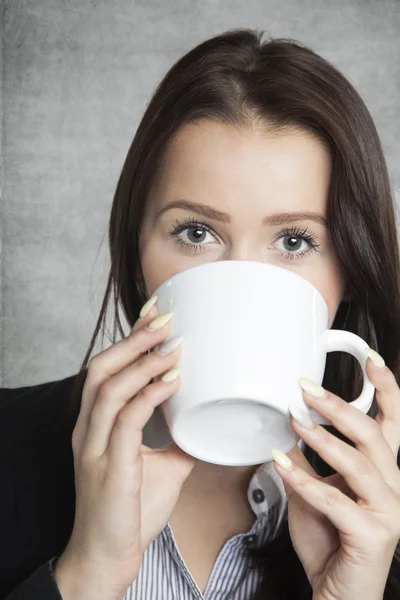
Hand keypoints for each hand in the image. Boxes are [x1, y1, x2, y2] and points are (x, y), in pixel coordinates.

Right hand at [55, 301, 196, 596]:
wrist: (107, 558)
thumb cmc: (130, 512)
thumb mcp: (162, 467)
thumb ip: (178, 441)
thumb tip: (205, 422)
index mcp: (96, 425)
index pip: (106, 370)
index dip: (129, 340)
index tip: (154, 315)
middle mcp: (89, 429)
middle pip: (102, 367)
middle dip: (134, 338)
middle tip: (165, 316)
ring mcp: (94, 446)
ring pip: (108, 386)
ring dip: (143, 360)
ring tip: (172, 342)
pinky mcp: (109, 466)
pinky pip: (126, 419)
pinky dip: (149, 394)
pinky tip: (172, 381)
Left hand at [271, 349, 399, 599]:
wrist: (336, 592)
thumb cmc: (330, 539)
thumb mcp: (317, 489)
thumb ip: (309, 458)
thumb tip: (289, 421)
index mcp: (383, 471)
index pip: (392, 421)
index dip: (386, 387)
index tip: (370, 357)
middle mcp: (393, 487)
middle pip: (373, 434)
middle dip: (338, 406)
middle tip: (304, 388)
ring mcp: (388, 512)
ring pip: (358, 462)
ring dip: (321, 438)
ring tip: (293, 421)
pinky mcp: (373, 535)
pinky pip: (335, 499)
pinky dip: (304, 479)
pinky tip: (280, 463)